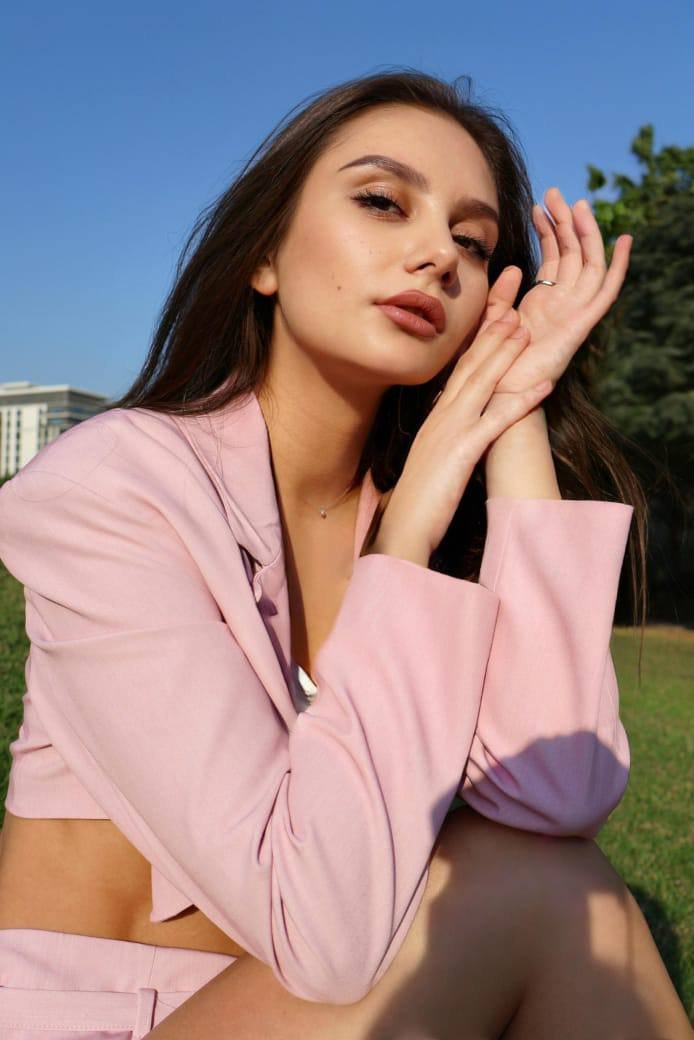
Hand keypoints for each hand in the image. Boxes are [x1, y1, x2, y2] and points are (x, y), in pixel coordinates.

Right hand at [374, 309, 550, 561]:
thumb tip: (452, 433)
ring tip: (527, 328)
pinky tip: (546, 384)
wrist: (404, 529)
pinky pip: (498, 419)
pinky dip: (523, 398)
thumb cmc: (419, 503)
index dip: (476, 344)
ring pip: (482, 383)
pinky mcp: (462, 451)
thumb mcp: (431, 463)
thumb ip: (442, 442)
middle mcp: (440, 418)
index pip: (457, 373)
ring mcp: (450, 431)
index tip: (492, 320)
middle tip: (513, 307)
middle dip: (491, 335)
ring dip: (506, 353)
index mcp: (434, 420)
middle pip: (469, 367)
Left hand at [476, 187, 632, 393]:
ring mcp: (574, 314)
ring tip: (578, 204)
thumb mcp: (492, 320)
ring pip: (588, 264)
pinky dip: (618, 266)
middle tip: (556, 193)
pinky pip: (606, 292)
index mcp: (542, 304)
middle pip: (571, 255)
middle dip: (565, 222)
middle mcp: (561, 305)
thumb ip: (501, 295)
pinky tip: (624, 240)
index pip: (552, 258)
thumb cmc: (491, 366)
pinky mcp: (582, 326)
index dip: (548, 231)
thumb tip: (513, 267)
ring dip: (586, 233)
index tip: (538, 205)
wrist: (497, 397)